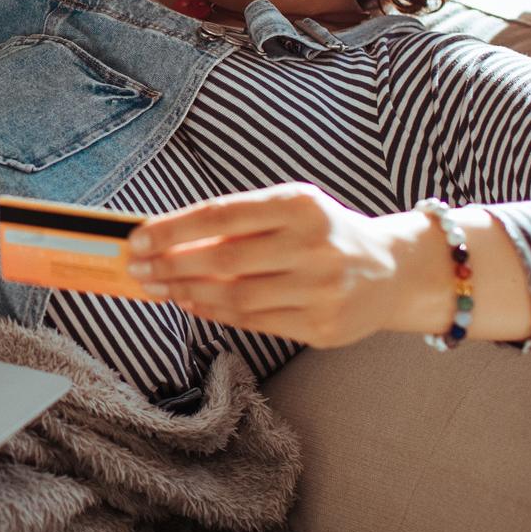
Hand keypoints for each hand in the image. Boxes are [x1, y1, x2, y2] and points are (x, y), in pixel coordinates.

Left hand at [126, 182, 424, 347]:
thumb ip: (237, 219)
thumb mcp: (289, 208)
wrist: (393, 270)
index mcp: (300, 205)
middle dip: (170, 264)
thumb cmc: (323, 232)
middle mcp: (314, 246)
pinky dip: (214, 312)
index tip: (138, 238)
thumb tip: (166, 236)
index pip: (221, 215)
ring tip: (157, 287)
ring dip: (186, 292)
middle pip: (224, 258)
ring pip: (235, 295)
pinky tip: (190, 303)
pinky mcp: (323, 327)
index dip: (173, 229)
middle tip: (137, 268)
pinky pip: (254, 321)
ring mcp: (321, 289)